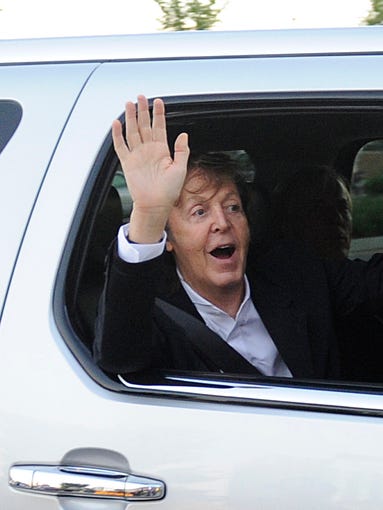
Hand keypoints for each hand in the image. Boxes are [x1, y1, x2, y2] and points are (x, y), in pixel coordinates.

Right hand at [112, 95, 188, 241]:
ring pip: (132, 132)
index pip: (159, 127)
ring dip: (131, 118)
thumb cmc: (169, 191)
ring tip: (129, 104)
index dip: (159, 114)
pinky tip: (117, 124)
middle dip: (143, 110)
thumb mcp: (180, 169)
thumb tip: (183, 135)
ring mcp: (137, 155)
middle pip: (144, 125)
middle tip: (140, 97)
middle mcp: (149, 151)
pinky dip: (118, 135)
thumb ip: (181, 151)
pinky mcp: (128, 163)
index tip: (159, 101)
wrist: (155, 205)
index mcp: (162, 150)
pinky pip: (121, 146)